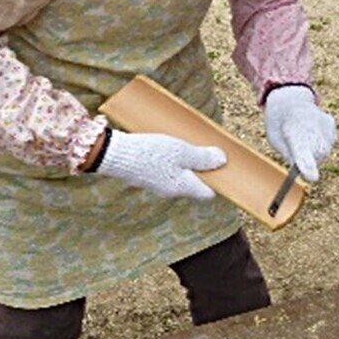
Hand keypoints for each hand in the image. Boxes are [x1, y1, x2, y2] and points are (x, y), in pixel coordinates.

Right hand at [93, 129, 225, 199]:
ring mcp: (159, 186)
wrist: (115, 154)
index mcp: (184, 187)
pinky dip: (173, 161)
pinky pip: (168, 172)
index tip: (223, 167)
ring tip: (188, 145)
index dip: (218, 182)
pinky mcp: (148, 177)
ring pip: (181, 177)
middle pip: (195, 184)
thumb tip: (222, 161)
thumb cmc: (151, 153)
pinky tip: (171, 147)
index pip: (208, 194)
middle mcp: (172, 191)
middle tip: (207, 150)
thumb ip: (203, 158)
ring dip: (188, 163)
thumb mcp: (182, 151)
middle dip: (203, 169)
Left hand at [264, 85, 335, 182]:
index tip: (313, 178)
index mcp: (292, 130)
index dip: (308, 165)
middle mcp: (312, 126)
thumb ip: (290, 155)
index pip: (302, 151)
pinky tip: (310, 131)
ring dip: (314, 151)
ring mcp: (324, 124)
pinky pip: (327, 144)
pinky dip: (319, 143)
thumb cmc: (279, 124)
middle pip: (316, 155)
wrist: (289, 99)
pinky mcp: (331, 124)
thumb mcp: (275, 139)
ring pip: (323, 152)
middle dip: (308, 161)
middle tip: (295, 147)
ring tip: (302, 135)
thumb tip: (303, 170)